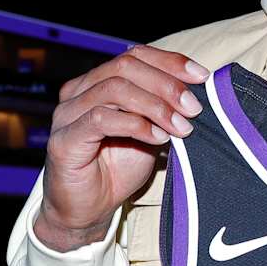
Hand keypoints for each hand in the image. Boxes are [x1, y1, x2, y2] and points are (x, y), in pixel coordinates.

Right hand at [34, 45, 208, 251]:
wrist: (89, 210)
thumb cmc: (118, 169)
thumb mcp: (151, 133)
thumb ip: (165, 111)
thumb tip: (200, 93)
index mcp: (97, 83)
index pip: (134, 55)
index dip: (170, 62)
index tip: (202, 77)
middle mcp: (78, 92)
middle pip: (125, 66)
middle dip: (167, 84)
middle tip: (194, 107)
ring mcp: (67, 114)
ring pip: (114, 89)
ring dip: (156, 106)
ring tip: (181, 127)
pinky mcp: (64, 139)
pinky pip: (101, 119)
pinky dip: (136, 125)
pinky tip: (159, 139)